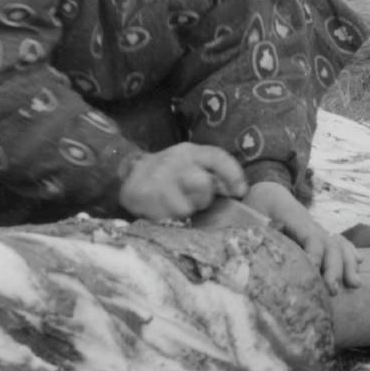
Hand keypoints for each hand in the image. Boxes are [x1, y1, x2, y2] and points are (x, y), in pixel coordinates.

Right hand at [117, 143, 246, 222]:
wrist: (130, 174)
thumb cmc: (170, 174)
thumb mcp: (190, 165)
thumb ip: (211, 174)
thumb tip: (238, 193)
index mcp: (190, 152)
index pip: (217, 157)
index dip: (233, 174)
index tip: (239, 192)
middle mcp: (175, 160)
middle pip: (202, 183)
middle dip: (203, 198)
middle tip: (195, 202)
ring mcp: (158, 177)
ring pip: (184, 207)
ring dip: (182, 213)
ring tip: (173, 206)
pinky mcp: (144, 194)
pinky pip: (165, 217)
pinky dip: (166, 219)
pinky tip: (160, 209)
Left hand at [243, 179, 362, 293]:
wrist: (266, 190)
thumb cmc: (255, 204)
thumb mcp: (249, 213)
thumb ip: (255, 228)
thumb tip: (261, 244)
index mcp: (292, 217)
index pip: (310, 237)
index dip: (313, 255)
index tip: (312, 272)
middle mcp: (309, 223)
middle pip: (328, 244)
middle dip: (333, 267)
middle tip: (331, 289)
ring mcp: (316, 228)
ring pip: (338, 244)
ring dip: (347, 263)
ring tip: (354, 284)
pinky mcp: (318, 234)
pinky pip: (340, 242)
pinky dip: (350, 252)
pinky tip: (359, 264)